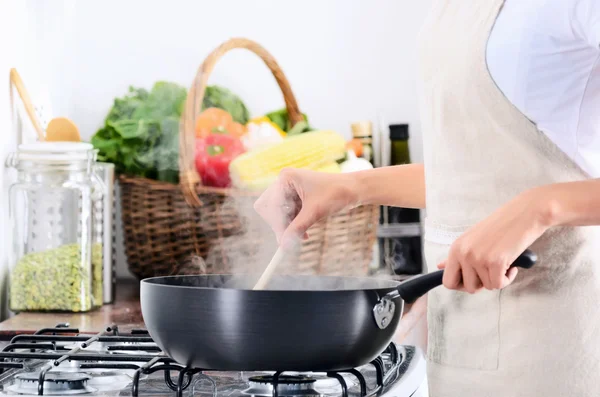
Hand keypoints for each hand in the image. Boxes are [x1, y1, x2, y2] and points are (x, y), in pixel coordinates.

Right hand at [254, 168, 357, 248]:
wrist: (354, 189)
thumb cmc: (336, 193)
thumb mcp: (315, 212)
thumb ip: (297, 228)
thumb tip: (283, 246)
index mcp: (286, 178)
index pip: (272, 205)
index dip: (277, 224)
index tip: (282, 242)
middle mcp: (285, 182)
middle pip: (270, 209)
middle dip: (280, 225)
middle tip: (289, 241)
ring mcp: (289, 190)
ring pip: (279, 214)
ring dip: (289, 227)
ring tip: (304, 236)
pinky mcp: (296, 198)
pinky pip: (287, 216)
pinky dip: (294, 225)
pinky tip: (305, 233)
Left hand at [437, 188, 551, 292]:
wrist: (524, 213)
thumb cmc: (500, 226)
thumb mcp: (472, 239)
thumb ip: (457, 255)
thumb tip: (440, 266)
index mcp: (455, 248)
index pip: (448, 281)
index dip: (461, 285)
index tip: (473, 279)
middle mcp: (464, 253)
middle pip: (468, 288)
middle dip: (481, 284)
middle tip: (490, 271)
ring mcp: (479, 258)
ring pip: (486, 286)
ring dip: (497, 278)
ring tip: (502, 261)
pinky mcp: (496, 262)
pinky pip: (499, 285)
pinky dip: (508, 278)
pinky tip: (511, 264)